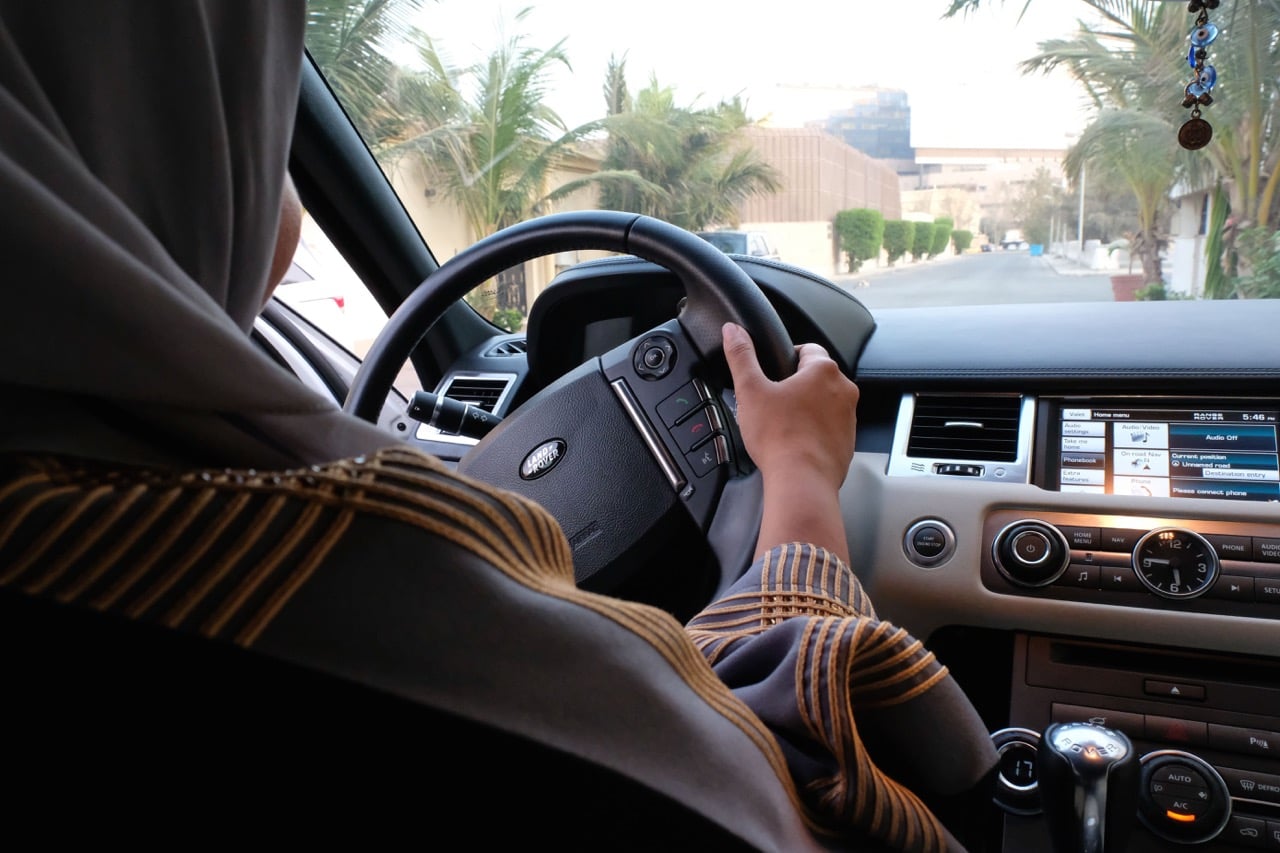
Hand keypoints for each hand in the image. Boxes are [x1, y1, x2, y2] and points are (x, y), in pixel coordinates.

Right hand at [722, 322, 858, 493]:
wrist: (801, 481)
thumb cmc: (780, 438)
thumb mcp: (750, 390)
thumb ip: (741, 355)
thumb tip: (733, 331)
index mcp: (823, 371)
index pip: (807, 349)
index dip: (786, 357)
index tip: (773, 371)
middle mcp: (843, 390)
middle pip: (817, 377)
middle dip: (796, 386)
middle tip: (772, 402)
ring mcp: (849, 418)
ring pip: (825, 403)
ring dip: (807, 409)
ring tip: (782, 425)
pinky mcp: (847, 442)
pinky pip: (830, 428)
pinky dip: (814, 432)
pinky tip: (794, 443)